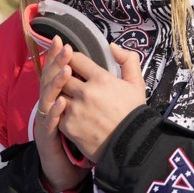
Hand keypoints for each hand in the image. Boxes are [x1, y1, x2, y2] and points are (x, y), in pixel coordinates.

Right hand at [35, 35, 87, 192]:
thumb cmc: (78, 141)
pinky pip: (50, 122)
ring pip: (47, 97)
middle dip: (55, 63)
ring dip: (56, 83)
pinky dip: (54, 111)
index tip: (62, 41)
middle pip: (49, 79)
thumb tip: (99, 76)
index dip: (57, 57)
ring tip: (66, 70)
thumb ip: (91, 95)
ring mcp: (46, 120)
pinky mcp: (47, 136)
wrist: (65, 172)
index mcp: (59, 98)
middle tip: (63, 47)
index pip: (56, 72)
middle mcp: (49, 106)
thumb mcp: (85, 114)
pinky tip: (61, 102)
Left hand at [58, 44, 144, 162]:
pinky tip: (65, 111)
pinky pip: (57, 112)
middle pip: (62, 75)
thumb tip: (112, 46)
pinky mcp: (68, 125)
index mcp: (101, 79)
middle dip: (62, 74)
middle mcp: (85, 92)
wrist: (131, 146)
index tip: (71, 61)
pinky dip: (60, 111)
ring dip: (60, 93)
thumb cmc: (134, 114)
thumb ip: (128, 61)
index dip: (72, 58)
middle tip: (64, 77)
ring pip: (58, 93)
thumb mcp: (136, 84)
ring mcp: (75, 109)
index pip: (76, 59)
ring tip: (65, 94)